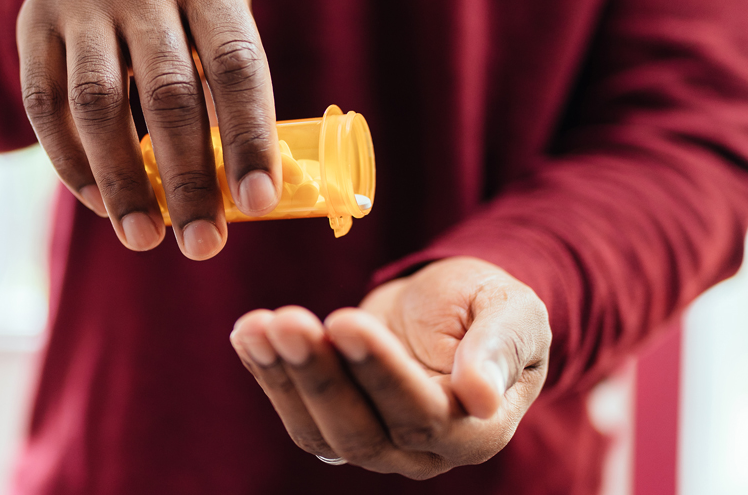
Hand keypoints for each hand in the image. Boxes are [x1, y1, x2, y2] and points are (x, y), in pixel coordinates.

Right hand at [16, 0, 279, 259]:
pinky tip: (99, 204)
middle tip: (203, 244)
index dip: (249, 138)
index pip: (236, 67)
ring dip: (123, 181)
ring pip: (97, 104)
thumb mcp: (215, 17)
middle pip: (168, 94)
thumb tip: (242, 189)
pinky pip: (45, 103)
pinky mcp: (35, 26)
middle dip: (187, 180)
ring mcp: (83, 7)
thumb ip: (225, 88)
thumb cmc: (180, 3)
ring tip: (144, 237)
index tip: (258, 203)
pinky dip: (70, 161)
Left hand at [230, 257, 551, 478]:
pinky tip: (248, 334)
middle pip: (362, 431)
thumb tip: (480, 396)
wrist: (452, 308)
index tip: (345, 321)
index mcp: (477, 431)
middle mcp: (424, 452)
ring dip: (283, 378)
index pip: (422, 414)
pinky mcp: (337, 423)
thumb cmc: (488, 307)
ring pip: (320, 432)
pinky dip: (267, 374)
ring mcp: (376, 444)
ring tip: (257, 326)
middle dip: (320, 376)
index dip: (380, 371)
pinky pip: (297, 413)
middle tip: (288, 321)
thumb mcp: (512, 311)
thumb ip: (498, 348)